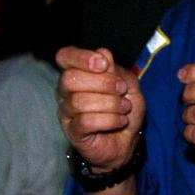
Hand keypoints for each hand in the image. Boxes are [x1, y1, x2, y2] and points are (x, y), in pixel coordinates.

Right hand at [56, 46, 144, 173]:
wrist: (128, 141)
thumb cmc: (124, 109)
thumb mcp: (129, 85)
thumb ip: (116, 70)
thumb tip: (102, 53)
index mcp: (79, 74)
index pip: (64, 56)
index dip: (81, 57)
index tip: (103, 64)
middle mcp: (66, 92)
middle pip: (70, 78)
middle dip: (103, 83)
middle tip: (121, 90)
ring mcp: (67, 113)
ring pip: (79, 101)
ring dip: (111, 104)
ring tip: (124, 108)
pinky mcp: (73, 132)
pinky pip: (85, 121)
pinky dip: (109, 120)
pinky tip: (120, 121)